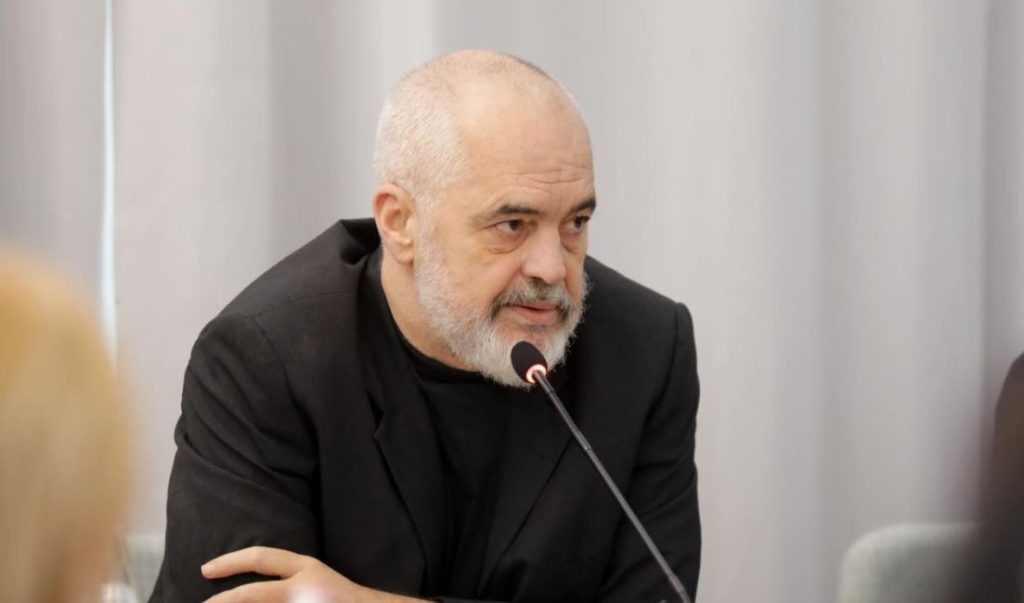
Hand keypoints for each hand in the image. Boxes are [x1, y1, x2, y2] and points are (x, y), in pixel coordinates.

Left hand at [201, 546, 425, 602]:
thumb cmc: (340, 599)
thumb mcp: (315, 581)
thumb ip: (287, 581)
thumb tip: (246, 592)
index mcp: (306, 568)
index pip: (261, 558)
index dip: (231, 562)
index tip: (206, 569)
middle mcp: (304, 587)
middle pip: (254, 594)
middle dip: (224, 600)